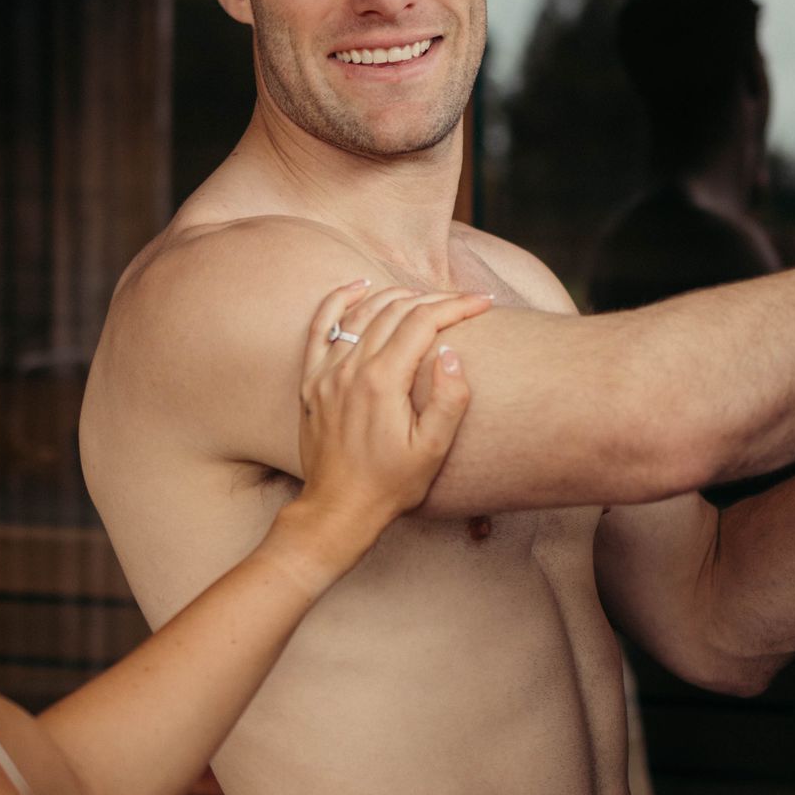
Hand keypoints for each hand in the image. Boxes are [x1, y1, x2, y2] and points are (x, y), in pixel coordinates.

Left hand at [283, 280, 490, 569]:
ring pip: (363, 312)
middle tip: (463, 302)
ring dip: (398, 297)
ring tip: (428, 298)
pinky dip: (339, 300)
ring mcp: (326, 372)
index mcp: (383, 381)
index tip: (483, 303)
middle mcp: (350, 368)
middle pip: (396, 311)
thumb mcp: (433, 450)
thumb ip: (449, 400)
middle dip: (435, 299)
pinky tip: (358, 286)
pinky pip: (320, 326)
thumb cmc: (391, 484)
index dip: (457, 306)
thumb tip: (452, 352)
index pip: (423, 322)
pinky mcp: (311, 380)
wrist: (339, 508)